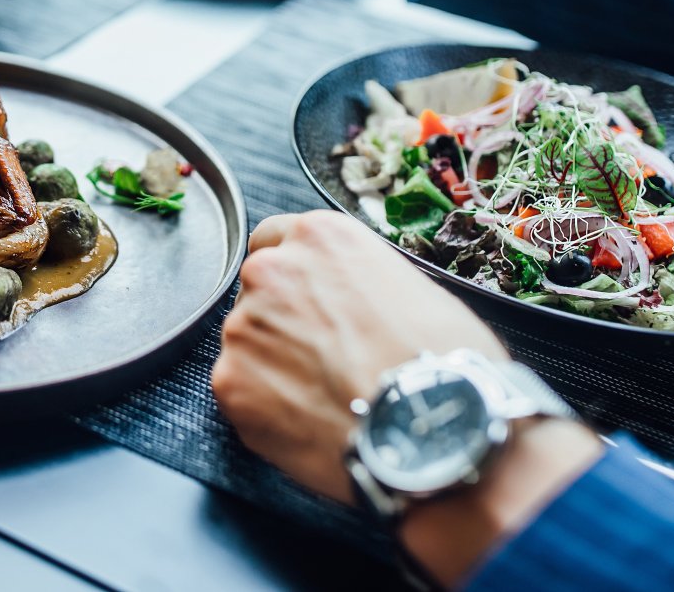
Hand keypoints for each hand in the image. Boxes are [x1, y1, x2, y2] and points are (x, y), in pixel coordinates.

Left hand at [213, 211, 599, 585]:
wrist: (433, 435)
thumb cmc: (442, 364)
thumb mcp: (416, 290)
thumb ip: (360, 282)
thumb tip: (352, 302)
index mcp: (320, 237)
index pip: (275, 239)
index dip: (294, 275)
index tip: (306, 299)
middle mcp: (272, 271)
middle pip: (257, 291)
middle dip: (282, 321)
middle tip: (324, 359)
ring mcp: (244, 326)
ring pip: (248, 343)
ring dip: (273, 365)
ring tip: (325, 398)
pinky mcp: (230, 382)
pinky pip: (242, 392)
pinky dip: (266, 408)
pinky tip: (310, 423)